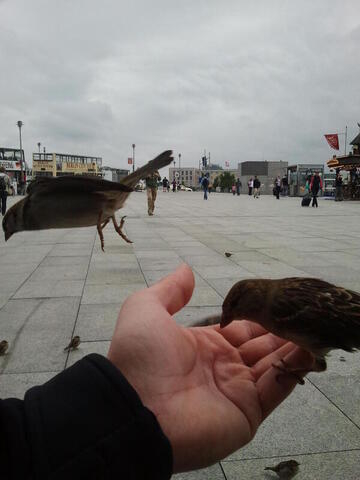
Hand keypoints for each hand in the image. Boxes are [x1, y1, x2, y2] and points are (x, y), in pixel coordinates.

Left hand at [108, 265, 314, 471]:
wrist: (134, 408)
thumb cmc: (141, 355)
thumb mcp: (146, 310)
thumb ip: (170, 290)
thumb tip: (187, 269)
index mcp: (204, 344)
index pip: (240, 326)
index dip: (258, 313)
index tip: (278, 299)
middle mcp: (223, 366)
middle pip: (260, 344)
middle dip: (280, 328)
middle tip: (301, 311)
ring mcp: (237, 390)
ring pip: (273, 364)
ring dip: (291, 346)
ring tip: (311, 326)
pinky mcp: (248, 412)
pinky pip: (276, 387)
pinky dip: (294, 369)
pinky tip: (308, 350)